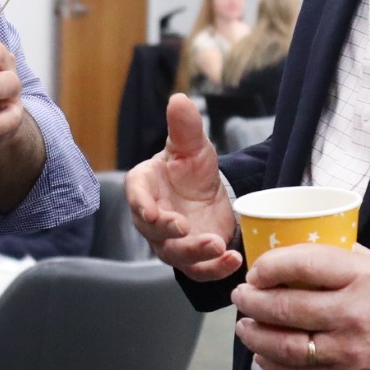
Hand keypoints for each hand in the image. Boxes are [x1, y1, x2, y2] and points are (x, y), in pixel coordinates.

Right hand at [126, 95, 240, 282]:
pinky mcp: (192, 258)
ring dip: (194, 253)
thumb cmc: (191, 168)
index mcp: (144, 187)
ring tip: (217, 246)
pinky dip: (215, 269)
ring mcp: (170, 242)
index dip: (141, 204)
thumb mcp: (193, 145)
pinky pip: (199, 270)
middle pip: (153, 231)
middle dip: (168, 231)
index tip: (150, 211)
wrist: (209, 194)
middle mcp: (151, 218)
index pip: (136, 196)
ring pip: (175, 254)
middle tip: (184, 227)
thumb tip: (179, 99)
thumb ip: (185, 126)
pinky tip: (233, 259)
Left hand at [233, 242, 369, 369]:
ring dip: (255, 336)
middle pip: (284, 307)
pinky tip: (264, 355)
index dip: (268, 267)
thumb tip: (298, 247)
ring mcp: (351, 350)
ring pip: (285, 345)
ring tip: (245, 326)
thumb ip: (341, 257)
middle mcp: (353, 312)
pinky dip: (274, 365)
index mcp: (361, 275)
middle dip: (252, 301)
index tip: (256, 270)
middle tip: (241, 296)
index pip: (299, 264)